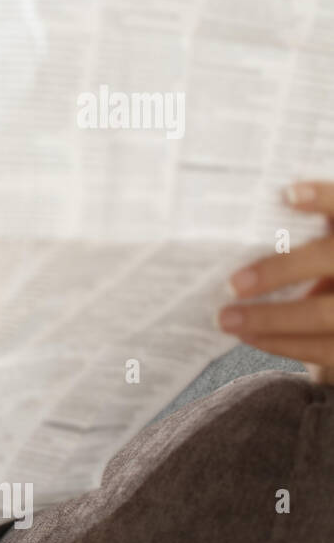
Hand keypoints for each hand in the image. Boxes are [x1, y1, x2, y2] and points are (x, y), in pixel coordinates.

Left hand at [218, 181, 333, 384]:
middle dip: (280, 271)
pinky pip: (321, 347)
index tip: (288, 194)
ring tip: (225, 319)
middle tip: (233, 283)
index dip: (322, 197)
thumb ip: (288, 234)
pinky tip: (247, 335)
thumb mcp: (313, 240)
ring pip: (325, 314)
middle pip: (328, 258)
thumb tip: (220, 233)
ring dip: (270, 318)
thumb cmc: (315, 260)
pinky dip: (280, 343)